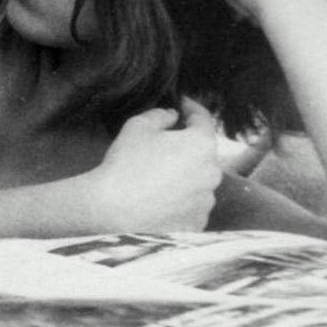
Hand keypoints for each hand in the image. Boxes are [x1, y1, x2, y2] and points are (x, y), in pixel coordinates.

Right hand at [82, 98, 222, 232]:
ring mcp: (207, 201)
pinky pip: (193, 205)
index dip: (193, 109)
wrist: (114, 209)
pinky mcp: (198, 223)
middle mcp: (212, 172)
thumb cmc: (127, 162)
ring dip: (186, 175)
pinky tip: (161, 200)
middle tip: (164, 147)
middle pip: (203, 153)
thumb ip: (160, 115)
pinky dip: (182, 200)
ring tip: (160, 179)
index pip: (204, 120)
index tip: (183, 104)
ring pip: (200, 181)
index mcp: (201, 144)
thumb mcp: (137, 126)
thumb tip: (174, 115)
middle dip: (188, 147)